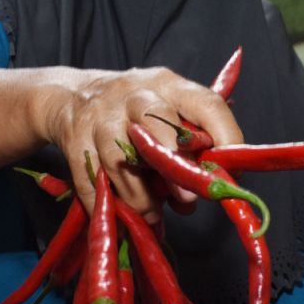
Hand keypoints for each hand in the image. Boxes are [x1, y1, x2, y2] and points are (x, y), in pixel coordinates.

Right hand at [39, 67, 242, 219]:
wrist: (71, 95)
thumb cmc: (133, 111)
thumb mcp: (166, 112)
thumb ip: (188, 148)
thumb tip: (197, 195)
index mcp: (169, 85)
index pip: (206, 104)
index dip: (226, 137)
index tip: (232, 173)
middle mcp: (134, 94)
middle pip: (156, 122)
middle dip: (175, 166)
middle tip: (187, 200)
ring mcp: (100, 115)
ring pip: (120, 159)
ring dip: (139, 196)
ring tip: (152, 216)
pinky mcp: (75, 140)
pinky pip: (92, 181)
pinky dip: (109, 205)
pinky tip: (123, 219)